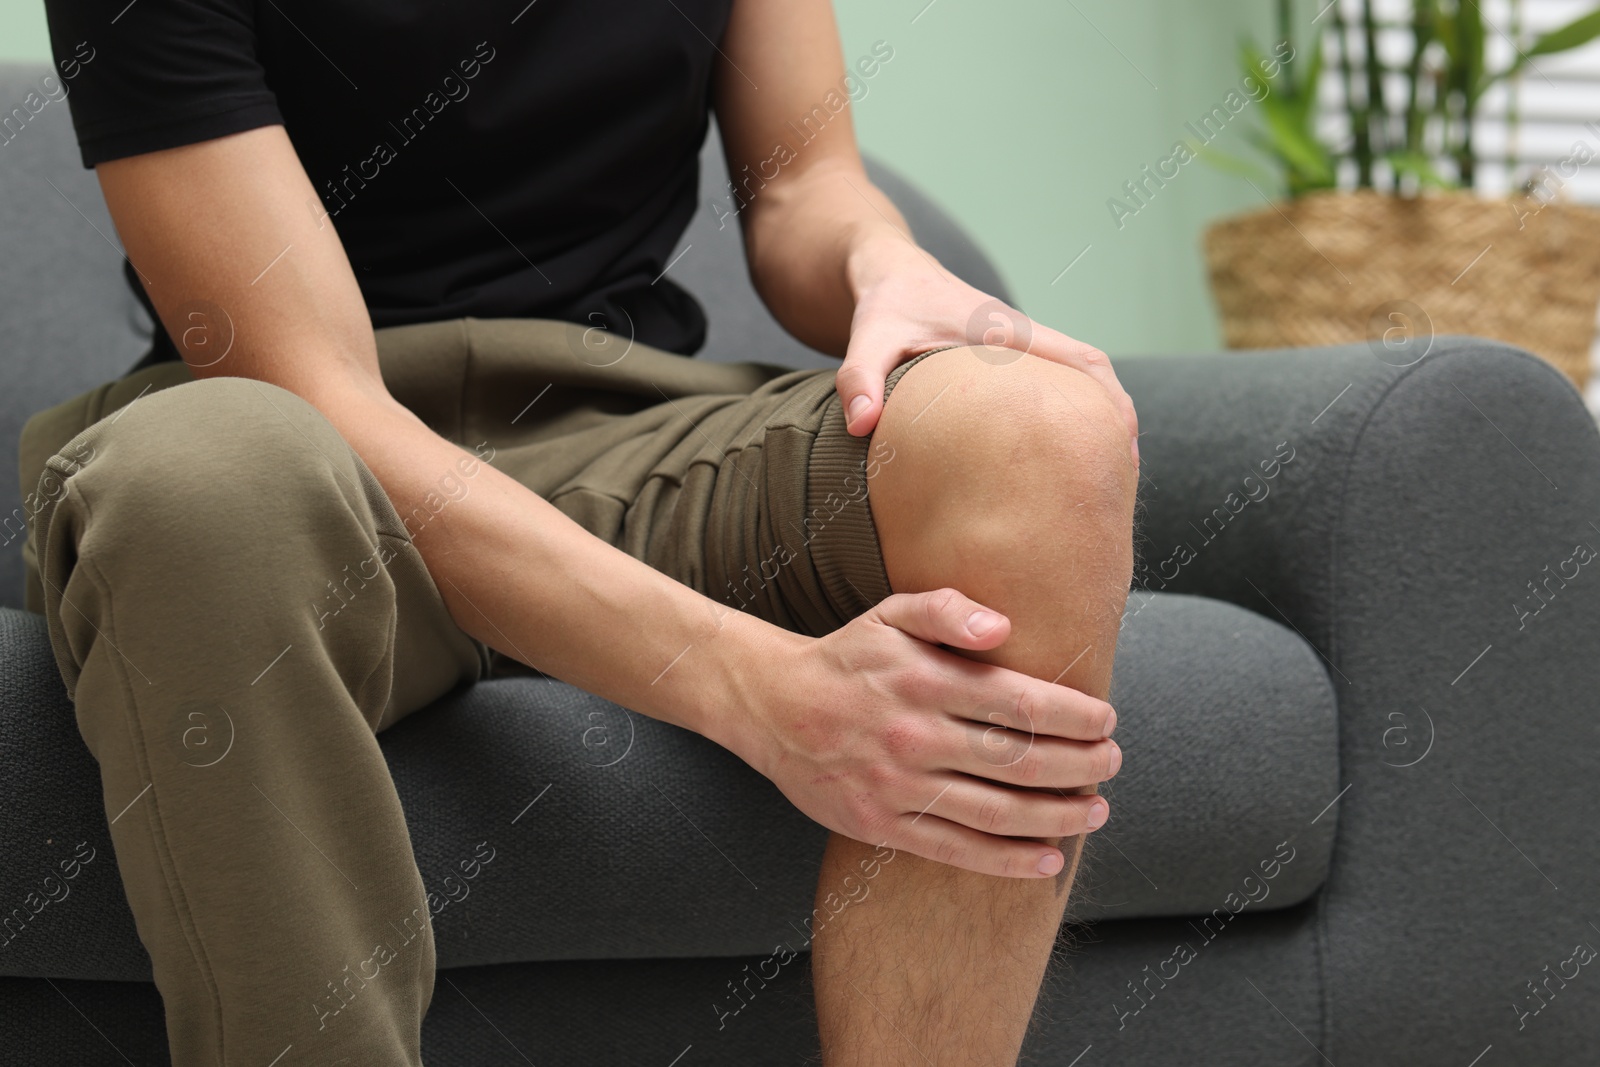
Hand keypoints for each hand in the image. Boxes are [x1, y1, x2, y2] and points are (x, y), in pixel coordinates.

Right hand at [735, 587, 1121, 878]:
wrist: (772, 707)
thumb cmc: (847, 657)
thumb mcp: (891, 613)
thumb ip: (947, 610)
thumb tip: (1002, 627)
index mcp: (926, 681)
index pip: (1020, 702)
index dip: (1074, 716)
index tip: (1106, 720)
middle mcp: (916, 734)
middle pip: (1019, 759)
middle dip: (1080, 766)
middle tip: (1111, 764)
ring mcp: (898, 785)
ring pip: (996, 810)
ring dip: (1057, 816)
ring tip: (1095, 812)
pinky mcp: (881, 824)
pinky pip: (955, 849)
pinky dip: (1008, 861)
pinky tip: (1048, 859)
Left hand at [836, 238, 1139, 467]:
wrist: (890, 274)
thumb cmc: (885, 306)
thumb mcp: (868, 337)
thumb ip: (862, 377)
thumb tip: (861, 428)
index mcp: (1005, 332)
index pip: (1080, 360)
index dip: (1109, 401)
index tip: (1124, 444)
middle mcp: (1022, 337)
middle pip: (1092, 374)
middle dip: (1115, 419)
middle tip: (1122, 476)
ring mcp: (1019, 348)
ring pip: (1076, 380)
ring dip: (1093, 417)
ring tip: (1097, 474)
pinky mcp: (1008, 360)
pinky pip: (1052, 384)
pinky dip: (1066, 413)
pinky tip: (1056, 454)